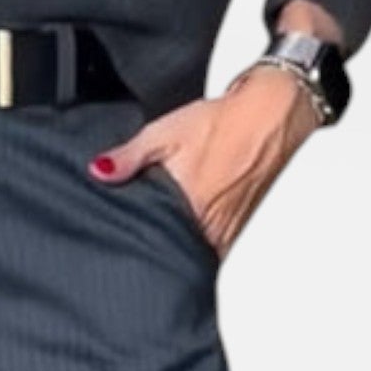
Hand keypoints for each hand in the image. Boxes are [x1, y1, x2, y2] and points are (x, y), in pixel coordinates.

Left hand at [86, 63, 322, 259]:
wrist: (271, 116)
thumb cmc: (223, 123)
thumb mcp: (166, 133)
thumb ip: (130, 157)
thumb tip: (99, 171)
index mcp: (189, 208)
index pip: (152, 242)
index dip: (135, 242)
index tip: (125, 237)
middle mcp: (210, 228)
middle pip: (171, 251)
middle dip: (155, 244)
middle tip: (142, 231)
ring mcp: (226, 235)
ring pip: (192, 254)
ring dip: (178, 245)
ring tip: (167, 228)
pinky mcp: (236, 234)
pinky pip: (211, 249)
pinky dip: (197, 241)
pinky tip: (191, 225)